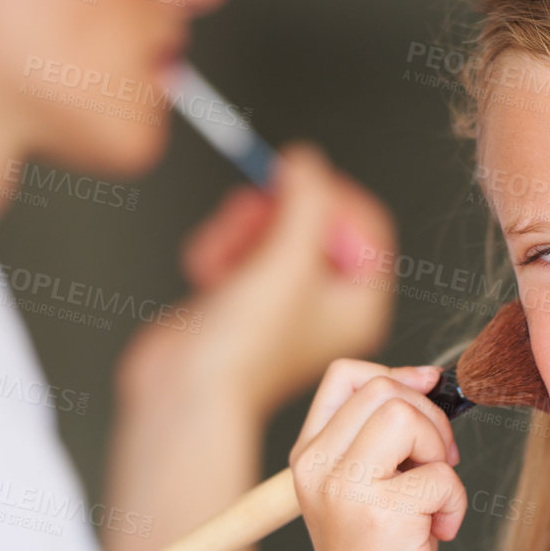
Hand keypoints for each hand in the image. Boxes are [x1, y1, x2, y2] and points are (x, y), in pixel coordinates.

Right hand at [118, 143, 395, 419]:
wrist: (184, 388)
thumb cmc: (245, 349)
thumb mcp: (289, 259)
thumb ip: (307, 200)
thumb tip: (307, 162)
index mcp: (358, 306)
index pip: (365, 229)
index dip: (332, 197)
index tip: (302, 181)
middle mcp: (324, 307)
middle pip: (312, 225)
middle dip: (276, 216)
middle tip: (257, 214)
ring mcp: (280, 304)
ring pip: (269, 232)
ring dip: (240, 232)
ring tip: (225, 256)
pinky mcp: (241, 300)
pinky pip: (237, 249)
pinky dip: (218, 251)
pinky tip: (206, 273)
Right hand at [289, 359, 466, 550]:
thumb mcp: (371, 489)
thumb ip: (386, 435)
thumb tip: (428, 376)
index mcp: (308, 458)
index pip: (344, 376)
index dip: (396, 376)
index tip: (428, 397)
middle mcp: (316, 468)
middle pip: (383, 390)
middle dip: (429, 419)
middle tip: (437, 464)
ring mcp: (343, 489)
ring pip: (406, 416)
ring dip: (439, 454)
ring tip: (433, 499)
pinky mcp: (380, 514)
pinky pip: (441, 474)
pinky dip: (455, 503)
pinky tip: (437, 534)